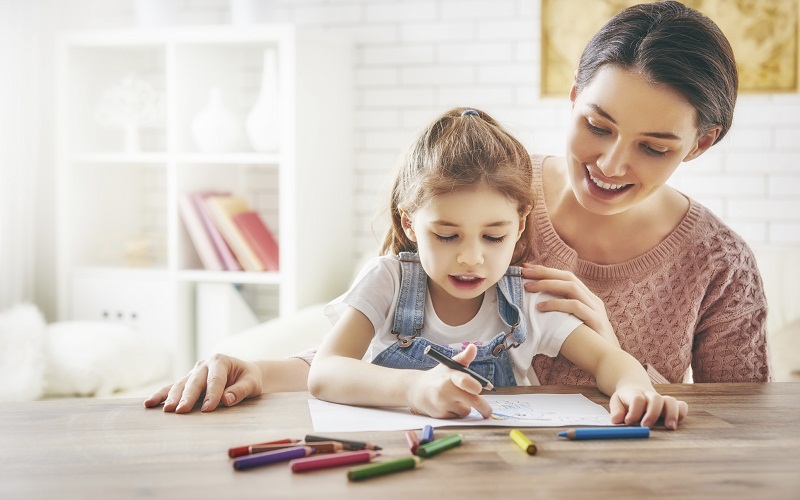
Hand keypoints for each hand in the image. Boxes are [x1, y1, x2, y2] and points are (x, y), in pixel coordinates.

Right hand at [143, 353, 262, 412]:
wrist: (244, 374)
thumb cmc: (249, 379)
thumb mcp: (252, 383)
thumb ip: (241, 390)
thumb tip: (226, 400)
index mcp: (220, 361)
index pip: (216, 379)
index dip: (212, 394)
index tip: (208, 408)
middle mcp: (204, 365)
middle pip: (195, 382)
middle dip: (188, 397)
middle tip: (181, 411)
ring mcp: (193, 373)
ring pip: (181, 385)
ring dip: (172, 397)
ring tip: (166, 410)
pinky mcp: (187, 382)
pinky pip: (172, 388)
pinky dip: (161, 395)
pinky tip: (149, 403)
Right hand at [407, 344, 492, 418]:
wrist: (418, 389)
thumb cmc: (439, 376)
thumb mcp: (450, 365)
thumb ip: (464, 357)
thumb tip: (473, 347)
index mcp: (450, 376)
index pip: (464, 381)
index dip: (475, 386)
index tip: (481, 389)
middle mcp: (445, 390)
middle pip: (472, 401)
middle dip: (484, 407)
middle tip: (488, 411)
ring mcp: (442, 404)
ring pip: (465, 410)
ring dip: (466, 406)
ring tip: (456, 398)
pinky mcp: (441, 415)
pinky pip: (457, 416)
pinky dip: (457, 412)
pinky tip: (448, 405)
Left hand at [521, 264, 617, 346]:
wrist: (611, 362)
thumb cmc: (586, 345)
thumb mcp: (571, 324)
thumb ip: (559, 314)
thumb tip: (535, 308)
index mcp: (587, 298)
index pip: (566, 277)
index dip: (546, 271)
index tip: (526, 268)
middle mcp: (592, 299)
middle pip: (568, 277)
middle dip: (544, 272)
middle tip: (523, 272)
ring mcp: (595, 308)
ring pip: (571, 287)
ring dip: (547, 284)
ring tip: (528, 287)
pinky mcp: (596, 320)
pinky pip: (575, 306)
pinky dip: (556, 304)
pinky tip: (540, 307)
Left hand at [609, 387, 688, 429]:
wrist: (635, 388)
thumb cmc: (625, 399)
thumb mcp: (616, 402)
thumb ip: (616, 411)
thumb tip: (616, 420)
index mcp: (635, 393)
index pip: (637, 399)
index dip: (634, 412)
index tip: (628, 422)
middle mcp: (650, 395)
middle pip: (656, 399)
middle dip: (652, 414)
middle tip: (646, 426)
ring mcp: (662, 400)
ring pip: (671, 401)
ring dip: (672, 414)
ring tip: (669, 427)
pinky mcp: (670, 405)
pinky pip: (682, 405)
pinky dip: (682, 413)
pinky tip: (676, 423)